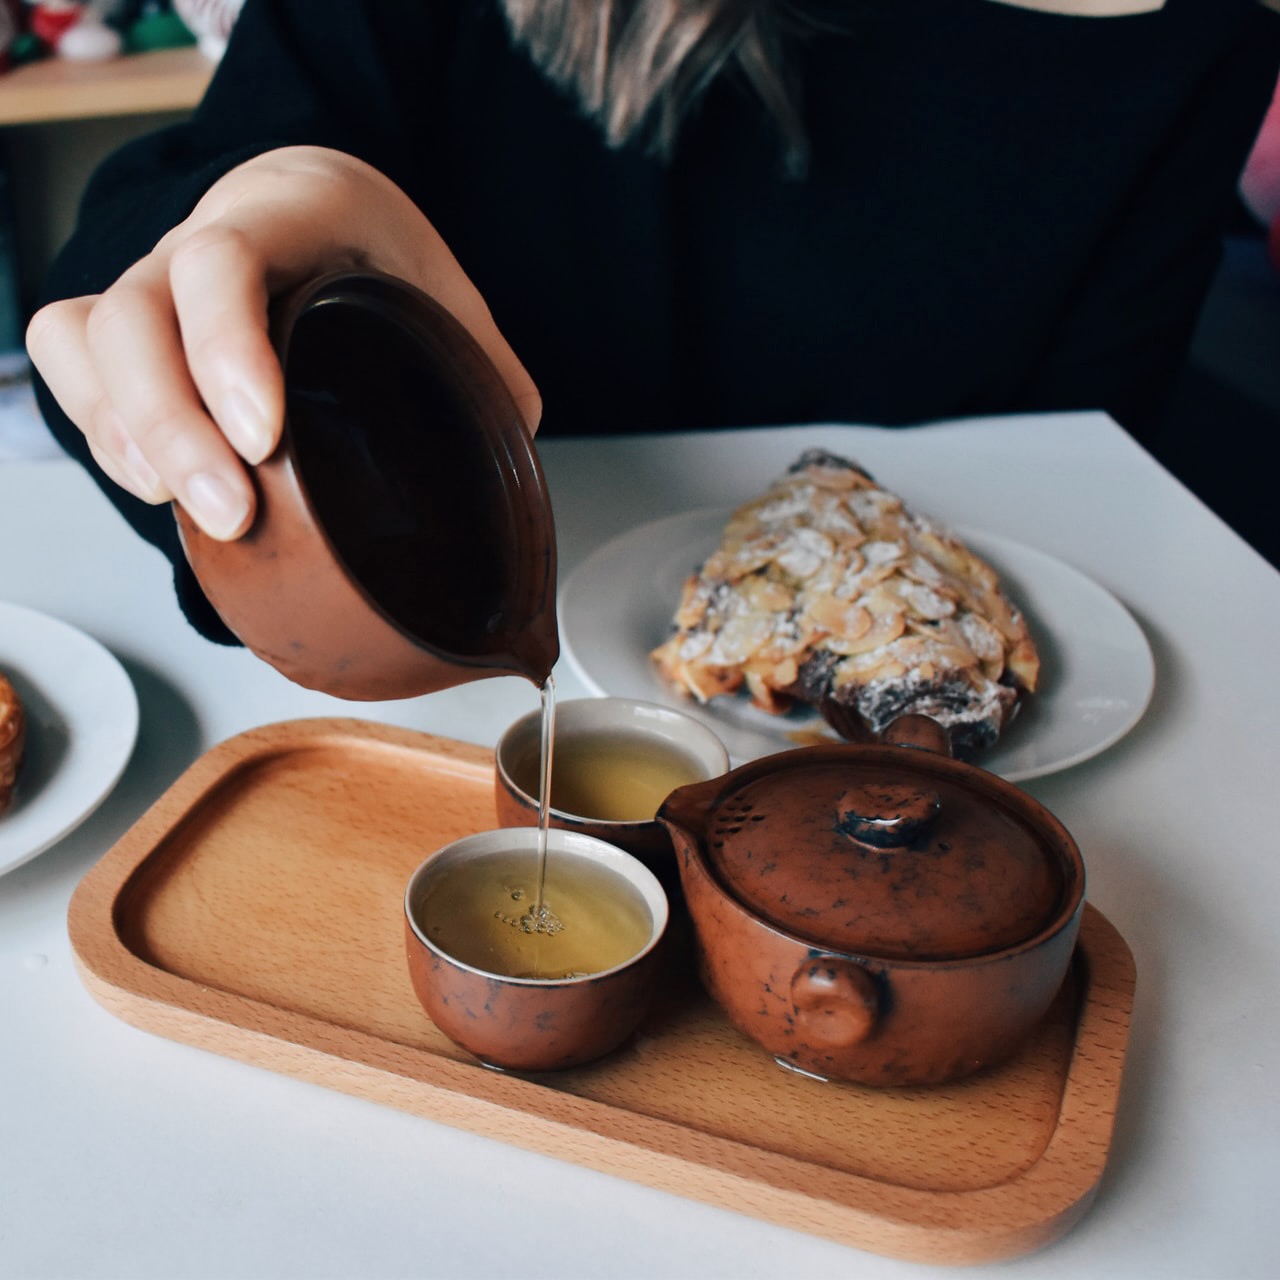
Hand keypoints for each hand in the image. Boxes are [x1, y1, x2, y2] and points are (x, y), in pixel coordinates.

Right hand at [26, 146, 540, 539]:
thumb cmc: (377, 248)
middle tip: (232, 513)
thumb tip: (517, 449)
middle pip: (131, 316)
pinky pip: (70, 361)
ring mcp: (153, 283)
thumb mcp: (445, 289)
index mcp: (285, 214)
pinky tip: (150, 482)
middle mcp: (196, 242)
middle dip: (173, 427)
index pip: (221, 260)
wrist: (315, 204)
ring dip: (128, 437)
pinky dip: (96, 427)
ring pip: (84, 340)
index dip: (227, 349)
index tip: (265, 438)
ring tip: (185, 511)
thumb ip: (485, 365)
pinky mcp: (127, 328)